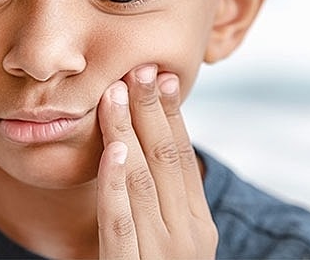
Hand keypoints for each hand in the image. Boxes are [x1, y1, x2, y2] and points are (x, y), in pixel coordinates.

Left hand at [96, 64, 217, 258]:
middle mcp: (186, 235)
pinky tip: (111, 151)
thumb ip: (163, 204)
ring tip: (114, 93)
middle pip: (166, 160)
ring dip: (127, 131)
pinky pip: (120, 221)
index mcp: (198, 224)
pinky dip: (114, 183)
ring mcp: (161, 253)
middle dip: (150, 109)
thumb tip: (148, 148)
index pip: (183, 158)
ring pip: (142, 181)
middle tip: (139, 69)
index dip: (171, 114)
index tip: (162, 76)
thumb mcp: (169, 241)